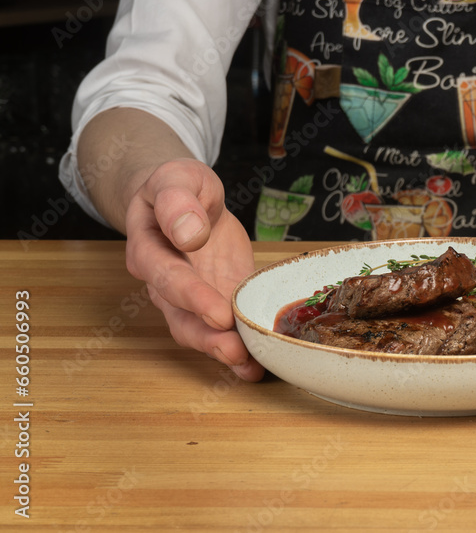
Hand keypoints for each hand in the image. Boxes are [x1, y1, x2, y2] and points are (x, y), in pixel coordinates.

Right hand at [124, 159, 263, 380]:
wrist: (185, 199)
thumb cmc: (179, 187)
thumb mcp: (177, 178)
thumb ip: (177, 201)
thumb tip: (188, 232)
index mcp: (148, 249)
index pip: (166, 277)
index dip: (191, 297)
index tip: (217, 312)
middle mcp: (164, 283)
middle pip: (180, 317)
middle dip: (208, 338)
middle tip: (237, 351)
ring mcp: (188, 299)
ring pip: (199, 332)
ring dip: (223, 351)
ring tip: (250, 365)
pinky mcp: (214, 303)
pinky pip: (222, 330)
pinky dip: (239, 349)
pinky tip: (260, 364)